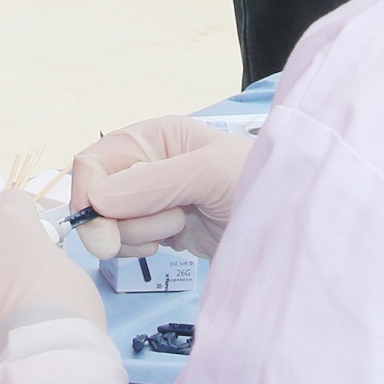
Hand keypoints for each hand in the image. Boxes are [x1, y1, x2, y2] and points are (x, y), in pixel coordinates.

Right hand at [70, 116, 250, 259]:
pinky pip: (128, 240)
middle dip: (119, 218)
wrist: (294, 232)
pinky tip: (174, 241)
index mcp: (154, 137)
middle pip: (97, 194)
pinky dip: (143, 246)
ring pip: (110, 222)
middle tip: (158, 232)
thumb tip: (96, 200)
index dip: (89, 193)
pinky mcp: (162, 230)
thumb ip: (151, 183)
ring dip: (138, 233)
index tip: (101, 229)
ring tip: (180, 227)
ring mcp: (153, 200)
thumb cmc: (259, 186)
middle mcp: (147, 164)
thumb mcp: (207, 173)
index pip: (95, 161)